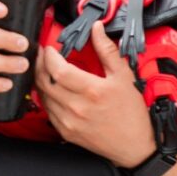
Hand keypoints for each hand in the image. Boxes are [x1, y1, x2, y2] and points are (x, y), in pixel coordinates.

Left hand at [34, 22, 152, 166]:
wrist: (136, 146)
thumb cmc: (132, 113)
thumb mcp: (124, 77)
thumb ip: (107, 50)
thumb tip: (97, 29)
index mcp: (92, 91)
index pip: (57, 69)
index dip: (49, 56)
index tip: (50, 48)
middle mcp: (77, 107)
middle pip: (45, 81)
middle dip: (39, 64)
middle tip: (42, 55)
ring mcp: (69, 122)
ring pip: (42, 96)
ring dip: (40, 80)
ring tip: (45, 70)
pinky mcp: (66, 132)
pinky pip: (47, 111)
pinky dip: (46, 97)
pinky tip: (52, 89)